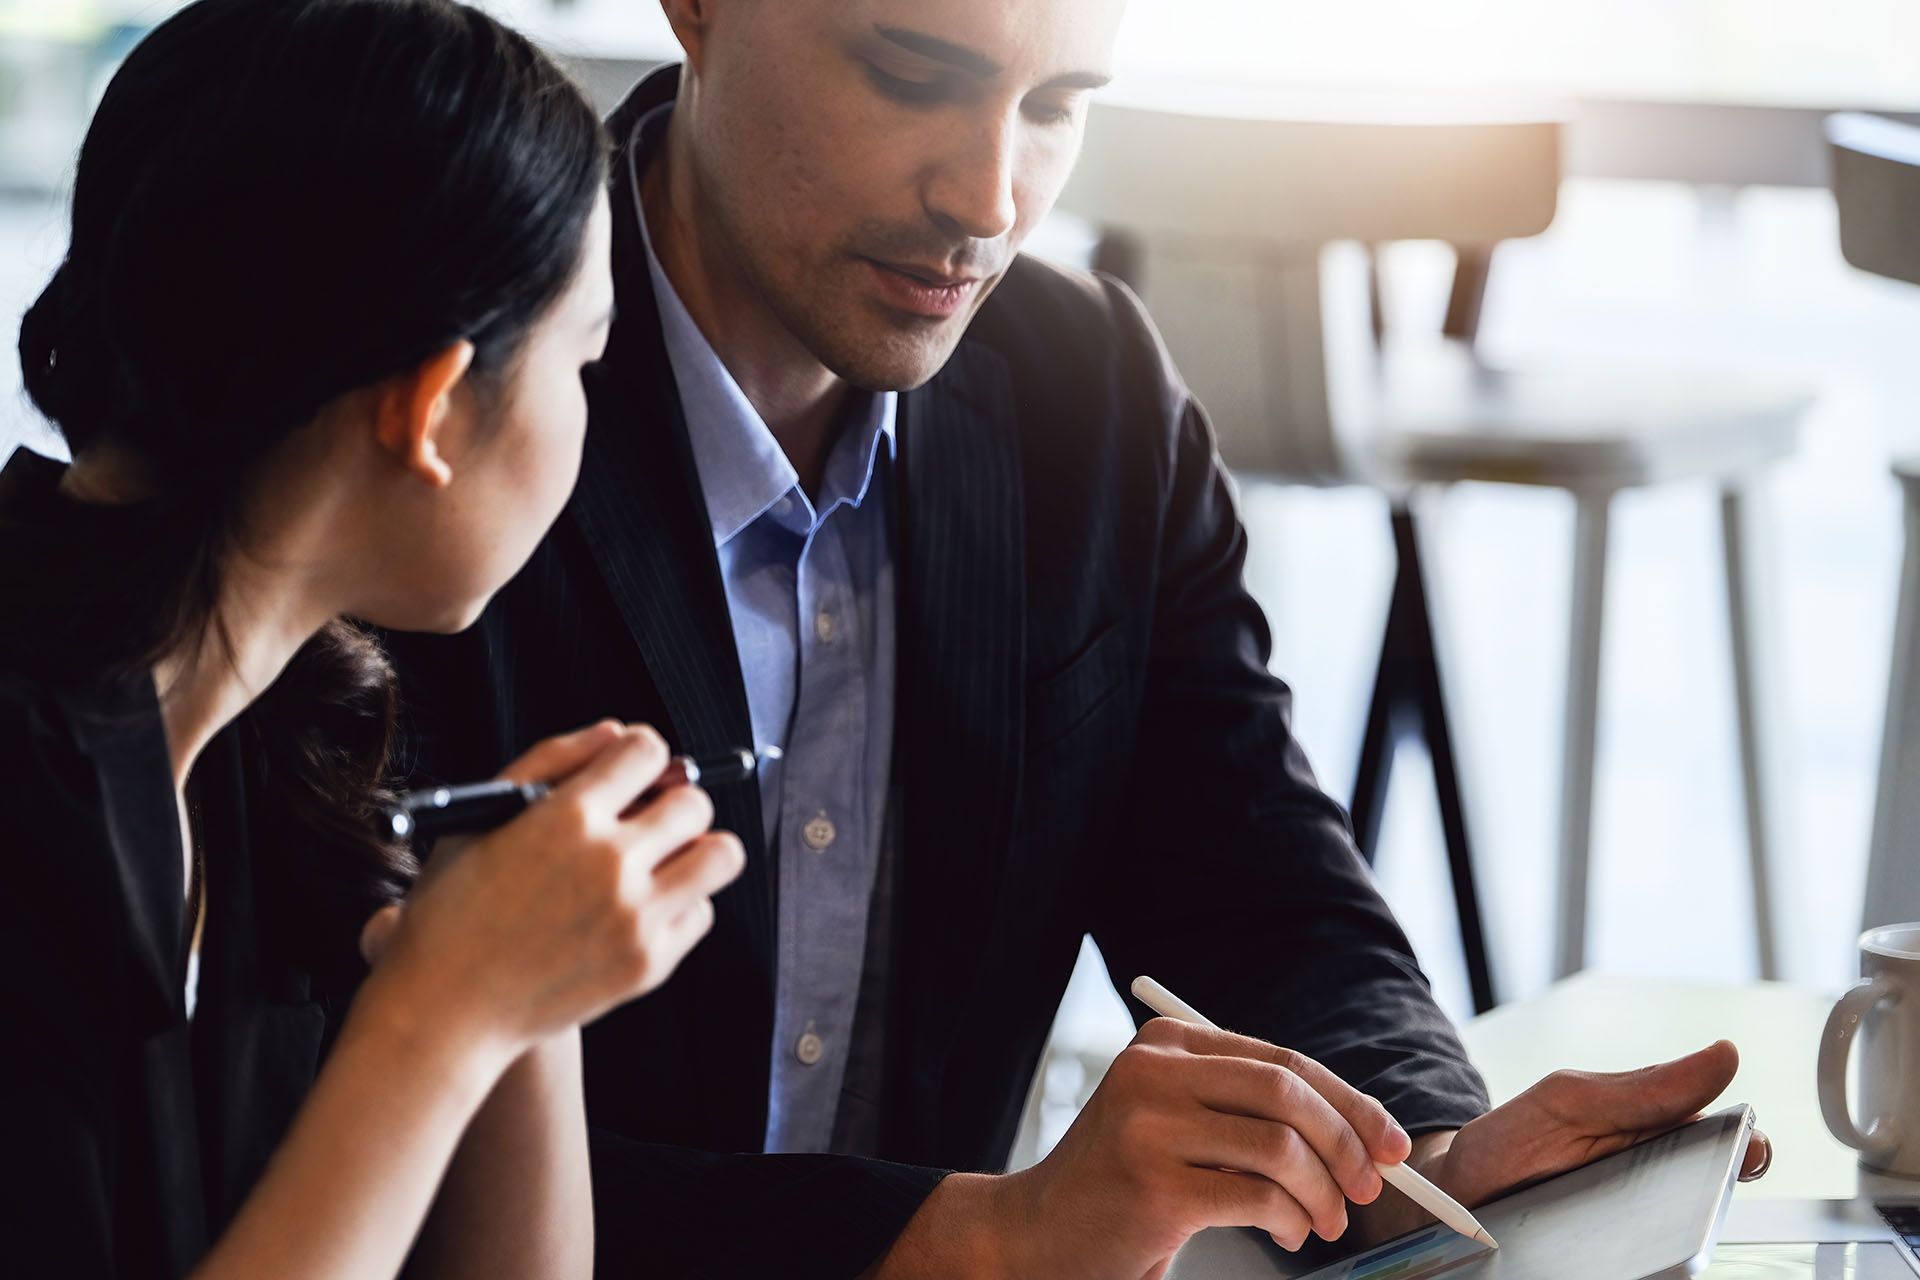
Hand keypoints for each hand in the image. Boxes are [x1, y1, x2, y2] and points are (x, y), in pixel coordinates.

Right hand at [360, 721, 746, 1063]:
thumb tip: (618, 732)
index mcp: (566, 818)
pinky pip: (702, 913)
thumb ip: (552, 760)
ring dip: (695, 849)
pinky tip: (638, 911)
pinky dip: (679, 907)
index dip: (638, 756)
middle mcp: (610, 863)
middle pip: (694, 802)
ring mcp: (635, 917)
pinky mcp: (649, 963)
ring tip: (659, 862)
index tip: (629, 774)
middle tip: (644, 822)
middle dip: (671, 802)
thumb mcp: (480, 817)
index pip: (647, 750)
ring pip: (720, 855)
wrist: (444, 1010)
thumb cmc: (454, 909)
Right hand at [990, 1019, 1410, 1279]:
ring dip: (1322, 1193)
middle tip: (1369, 1188)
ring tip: (1323, 1222)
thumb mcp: (1175, 1120)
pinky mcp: (1152, 1184)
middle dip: (1346, 1144)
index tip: (1391, 1144)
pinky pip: (1257, 1197)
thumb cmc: (1122, 1182)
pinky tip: (1288, 1233)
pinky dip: (1291, 1220)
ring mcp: (1147, 1126)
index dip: (1349, 1103)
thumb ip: (1244, 1109)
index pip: (1283, 1061)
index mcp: (1166, 1043)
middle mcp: (1152, 1071)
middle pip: (1287, 1093)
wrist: (1036, 1232)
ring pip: (1280, 1147)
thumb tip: (1362, 1135)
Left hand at [1392, 1041, 1770, 1234]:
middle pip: (1709, 1194)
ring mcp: (1635, 1230)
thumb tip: (1724, 1055)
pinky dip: (1645, 1262)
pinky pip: (1643, 1265)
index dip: (1742, 1146)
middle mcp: (1655, 1184)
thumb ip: (1642, 1088)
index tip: (1747, 1149)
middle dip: (1712, 1192)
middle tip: (1702, 1189)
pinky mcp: (1611, 1262)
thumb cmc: (1514, 1142)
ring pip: (1680, 1236)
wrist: (1453, 1196)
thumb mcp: (1570, 1101)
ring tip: (1658, 1227)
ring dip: (1677, 1233)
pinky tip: (1633, 1256)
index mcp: (1656, 1135)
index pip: (1723, 1143)